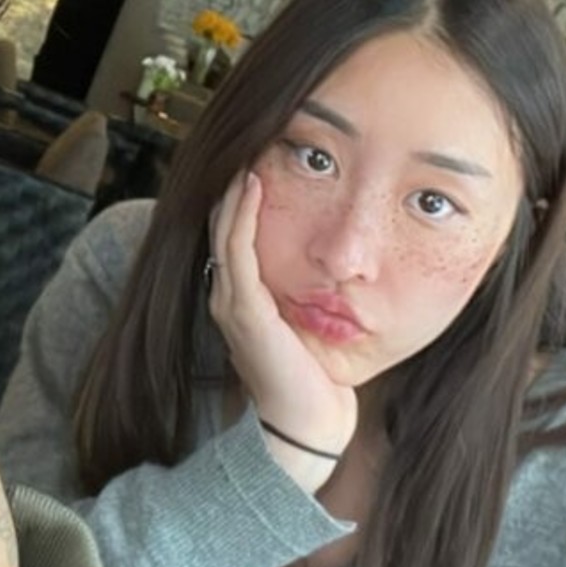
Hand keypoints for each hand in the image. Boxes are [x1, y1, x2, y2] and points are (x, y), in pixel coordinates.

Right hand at [208, 171, 356, 487]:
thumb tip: (342, 267)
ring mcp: (231, 302)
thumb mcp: (313, 326)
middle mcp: (228, 296)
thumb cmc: (318, 379)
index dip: (242, 197)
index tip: (261, 156)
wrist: (308, 426)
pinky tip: (251, 186)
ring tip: (247, 151)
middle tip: (251, 140)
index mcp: (243, 299)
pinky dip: (241, 214)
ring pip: (224, 230)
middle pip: (222, 225)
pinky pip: (236, 250)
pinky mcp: (243, 310)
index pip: (234, 234)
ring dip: (234, 189)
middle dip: (233, 183)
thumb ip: (312, 295)